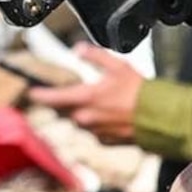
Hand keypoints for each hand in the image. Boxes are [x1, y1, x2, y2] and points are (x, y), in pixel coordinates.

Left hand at [31, 46, 145, 142]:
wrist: (158, 118)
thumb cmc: (139, 92)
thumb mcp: (118, 65)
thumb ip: (94, 55)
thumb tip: (78, 49)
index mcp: (86, 98)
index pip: (54, 98)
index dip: (41, 94)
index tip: (33, 92)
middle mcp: (86, 117)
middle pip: (65, 110)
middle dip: (67, 102)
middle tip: (77, 92)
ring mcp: (94, 131)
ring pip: (79, 121)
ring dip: (83, 112)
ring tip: (102, 102)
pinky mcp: (104, 141)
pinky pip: (93, 131)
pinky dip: (97, 123)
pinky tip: (111, 115)